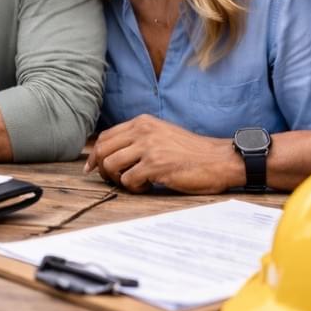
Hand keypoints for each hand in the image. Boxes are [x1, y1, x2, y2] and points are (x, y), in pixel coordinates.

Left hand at [84, 115, 241, 193]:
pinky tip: (147, 186)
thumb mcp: (162, 134)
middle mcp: (143, 131)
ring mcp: (148, 147)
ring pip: (111, 165)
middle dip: (101, 169)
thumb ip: (139, 138)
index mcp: (142, 122)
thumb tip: (110, 153)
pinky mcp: (155, 165)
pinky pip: (128, 180)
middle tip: (111, 180)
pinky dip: (134, 188)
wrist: (218, 159)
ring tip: (135, 182)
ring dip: (117, 179)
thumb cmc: (191, 152)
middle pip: (103, 150)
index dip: (95, 154)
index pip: (106, 136)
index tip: (92, 168)